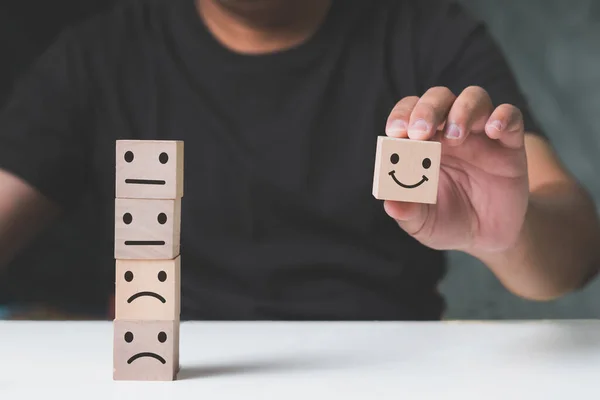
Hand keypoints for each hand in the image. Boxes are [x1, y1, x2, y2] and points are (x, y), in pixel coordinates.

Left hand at [384, 86, 528, 253]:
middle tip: (420, 131)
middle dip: (428, 109)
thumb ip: (407, 212)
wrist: (488, 237)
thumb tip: (390, 204)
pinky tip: (493, 131)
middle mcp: (450, 132)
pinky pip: (510, 116)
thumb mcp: (423, 223)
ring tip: (456, 137)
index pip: (409, 113)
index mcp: (422, 143)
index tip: (396, 132)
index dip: (402, 115)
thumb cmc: (448, 221)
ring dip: (462, 110)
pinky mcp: (510, 144)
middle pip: (439, 98)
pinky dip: (503, 117)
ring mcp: (481, 134)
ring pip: (473, 98)